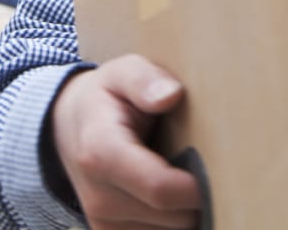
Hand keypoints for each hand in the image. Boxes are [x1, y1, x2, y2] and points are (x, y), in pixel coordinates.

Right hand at [50, 55, 201, 229]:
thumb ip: (145, 80)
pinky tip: (170, 194)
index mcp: (101, 153)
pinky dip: (172, 220)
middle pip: (174, 217)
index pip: (160, 189)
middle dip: (197, 196)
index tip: (220, 168)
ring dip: (185, 210)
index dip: (197, 187)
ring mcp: (102, 223)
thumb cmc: (106, 97)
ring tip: (180, 175)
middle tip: (202, 163)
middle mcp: (99, 197)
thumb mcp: (123, 72)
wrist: (67, 127)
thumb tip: (171, 95)